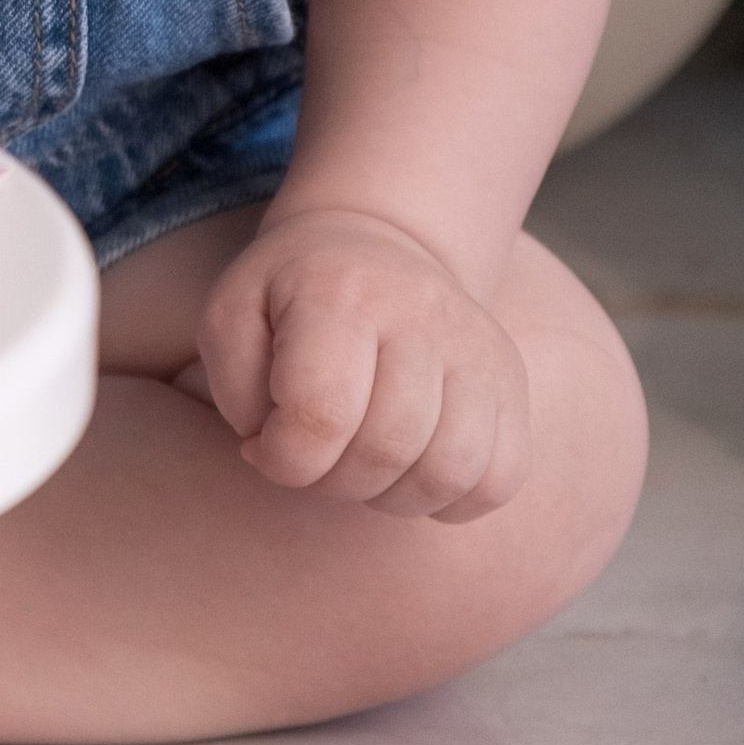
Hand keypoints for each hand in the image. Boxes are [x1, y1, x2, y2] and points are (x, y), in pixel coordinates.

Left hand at [188, 205, 530, 521]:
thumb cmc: (289, 295)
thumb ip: (232, 384)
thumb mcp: (231, 314)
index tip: (264, 446)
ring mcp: (478, 348)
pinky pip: (500, 478)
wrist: (373, 244)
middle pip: (387, 449)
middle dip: (334, 482)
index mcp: (341, 292)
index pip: (321, 414)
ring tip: (361, 467)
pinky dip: (452, 500)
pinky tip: (410, 471)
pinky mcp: (512, 383)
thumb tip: (270, 451)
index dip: (283, 459)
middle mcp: (422, 314)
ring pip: (452, 470)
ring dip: (393, 497)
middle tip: (313, 458)